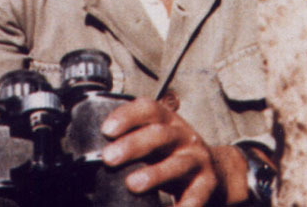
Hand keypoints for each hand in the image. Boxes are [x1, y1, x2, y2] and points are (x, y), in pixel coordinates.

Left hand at [100, 98, 249, 205]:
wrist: (218, 171)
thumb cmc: (171, 154)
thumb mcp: (154, 139)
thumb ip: (129, 140)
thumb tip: (87, 152)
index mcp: (166, 121)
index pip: (147, 109)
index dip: (127, 116)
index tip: (106, 130)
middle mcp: (183, 136)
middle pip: (159, 135)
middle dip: (133, 145)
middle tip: (109, 158)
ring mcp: (197, 160)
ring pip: (177, 164)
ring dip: (155, 174)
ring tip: (133, 184)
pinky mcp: (208, 184)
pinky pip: (196, 196)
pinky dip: (184, 206)